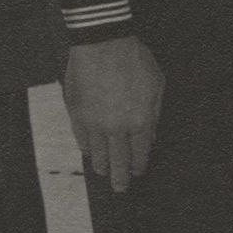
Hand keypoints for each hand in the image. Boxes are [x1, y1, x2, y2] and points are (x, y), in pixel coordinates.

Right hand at [63, 35, 163, 191]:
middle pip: (118, 160)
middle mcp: (116, 127)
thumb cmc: (135, 60)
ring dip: (102, 165)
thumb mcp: (156, 86)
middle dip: (120, 177)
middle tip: (120, 189)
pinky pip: (80, 137)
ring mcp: (94, 122)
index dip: (139, 166)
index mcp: (140, 122)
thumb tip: (151, 138)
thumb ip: (154, 115)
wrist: (102, 42)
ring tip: (104, 172)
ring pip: (97, 152)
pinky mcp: (76, 112)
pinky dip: (85, 147)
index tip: (138, 172)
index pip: (140, 153)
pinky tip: (88, 152)